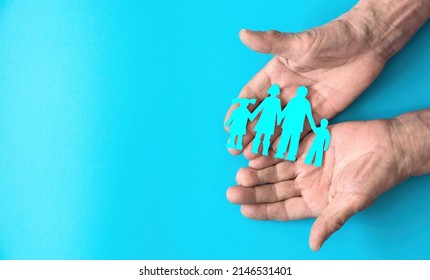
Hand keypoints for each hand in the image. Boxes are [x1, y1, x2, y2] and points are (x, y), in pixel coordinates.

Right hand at [225, 0, 429, 160]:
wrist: (367, 44)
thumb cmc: (332, 37)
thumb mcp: (299, 43)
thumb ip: (271, 42)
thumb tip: (243, 34)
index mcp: (275, 74)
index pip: (251, 95)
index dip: (239, 110)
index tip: (228, 127)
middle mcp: (285, 91)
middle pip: (262, 115)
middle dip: (248, 132)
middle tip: (236, 149)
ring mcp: (301, 104)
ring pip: (279, 126)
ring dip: (265, 140)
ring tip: (252, 156)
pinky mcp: (319, 113)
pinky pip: (301, 131)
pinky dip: (289, 142)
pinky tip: (278, 154)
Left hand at [227, 120, 407, 250]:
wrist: (388, 146)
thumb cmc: (374, 178)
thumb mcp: (352, 201)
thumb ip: (331, 220)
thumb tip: (314, 245)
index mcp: (314, 201)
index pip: (282, 209)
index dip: (263, 210)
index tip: (244, 210)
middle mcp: (305, 183)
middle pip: (273, 189)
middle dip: (254, 191)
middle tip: (233, 190)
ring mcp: (304, 163)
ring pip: (274, 169)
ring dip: (257, 171)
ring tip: (241, 173)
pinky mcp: (306, 143)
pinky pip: (283, 148)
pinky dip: (269, 151)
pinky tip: (254, 154)